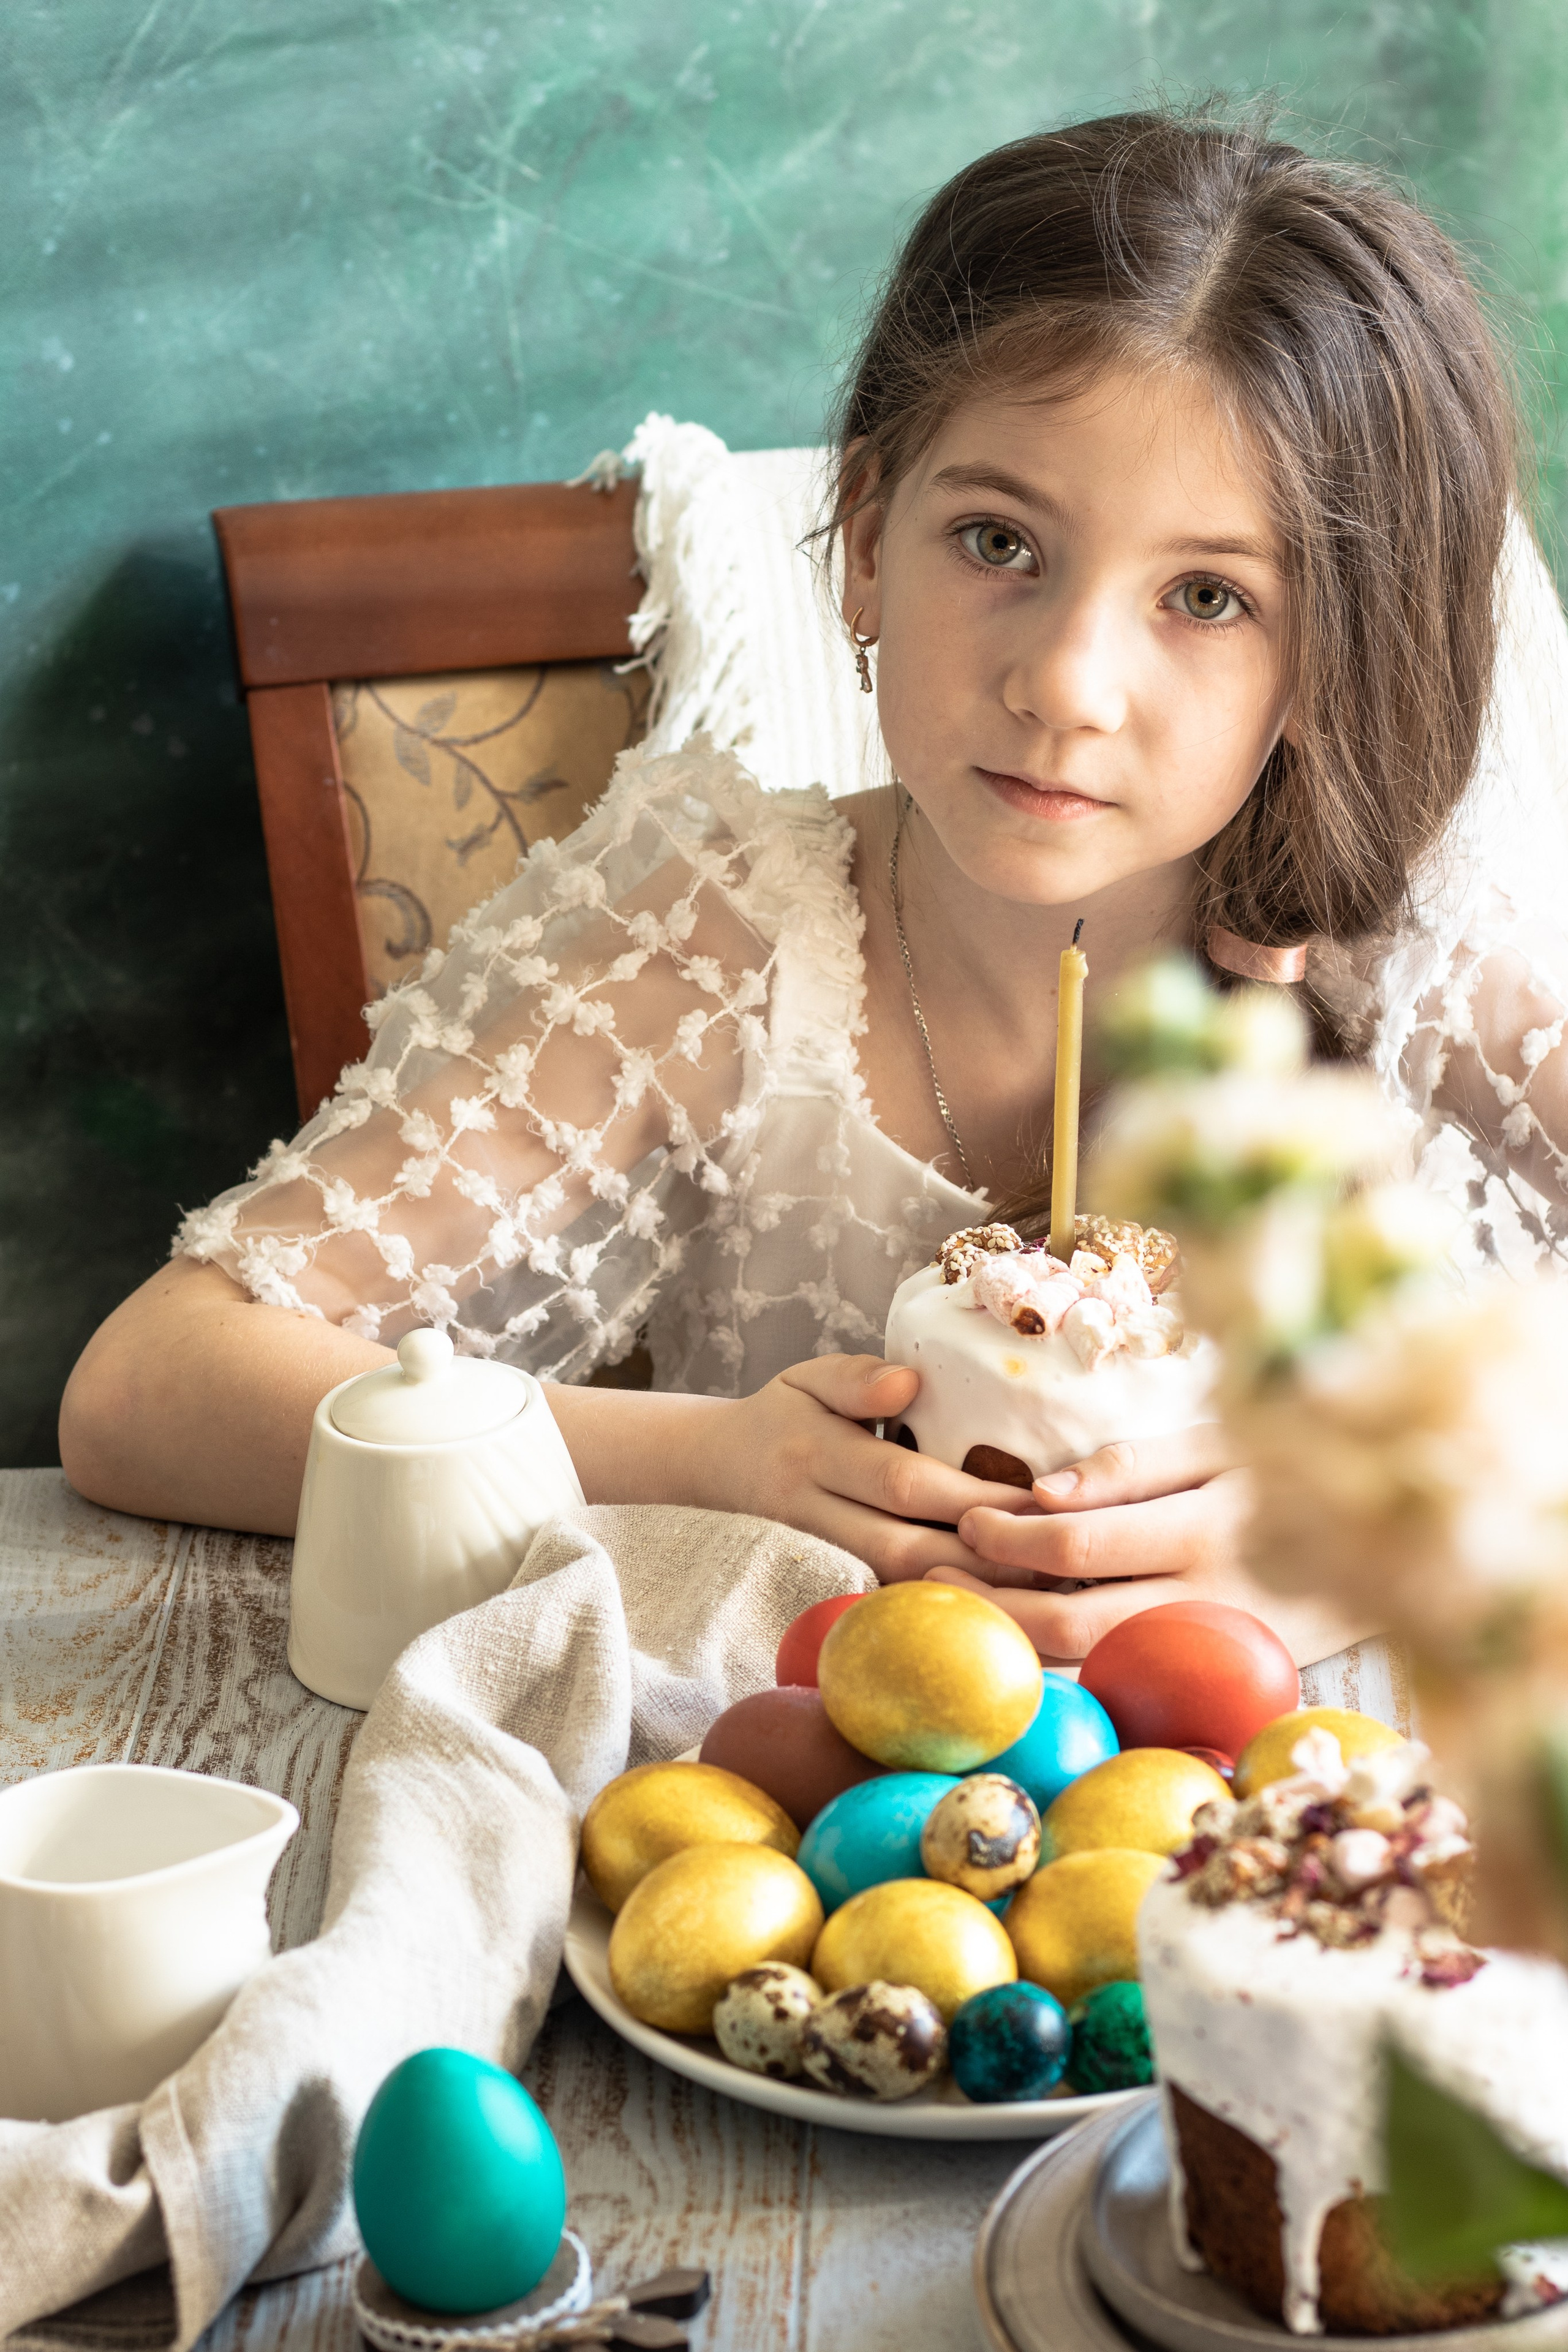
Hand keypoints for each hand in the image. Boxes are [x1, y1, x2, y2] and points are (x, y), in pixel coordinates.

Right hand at [692, 1354, 1044, 1582]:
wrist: (713, 1471)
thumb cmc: (783, 1418)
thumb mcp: (807, 1378)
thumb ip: (857, 1377)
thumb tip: (910, 1382)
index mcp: (817, 1453)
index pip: (903, 1482)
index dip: (971, 1496)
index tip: (1035, 1499)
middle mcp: (812, 1515)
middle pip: (905, 1548)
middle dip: (983, 1558)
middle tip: (1054, 1558)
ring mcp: (814, 1560)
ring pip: (896, 1590)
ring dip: (967, 1596)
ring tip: (1038, 1593)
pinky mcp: (820, 1588)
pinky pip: (884, 1610)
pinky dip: (936, 1617)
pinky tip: (990, 1618)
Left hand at [929, 1426, 1379, 1669]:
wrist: (1386, 1557)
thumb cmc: (1283, 1480)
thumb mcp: (1220, 1445)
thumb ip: (1133, 1466)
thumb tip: (1041, 1491)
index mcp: (1199, 1529)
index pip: (1073, 1547)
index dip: (1004, 1537)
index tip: (965, 1518)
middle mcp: (1201, 1604)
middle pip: (1066, 1623)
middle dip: (989, 1600)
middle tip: (936, 1573)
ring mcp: (1207, 1657)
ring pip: (1088, 1669)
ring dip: (1011, 1645)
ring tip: (958, 1612)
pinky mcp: (1212, 1687)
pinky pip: (1124, 1687)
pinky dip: (1062, 1672)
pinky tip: (1018, 1648)